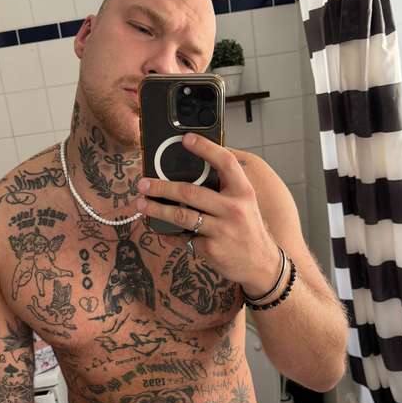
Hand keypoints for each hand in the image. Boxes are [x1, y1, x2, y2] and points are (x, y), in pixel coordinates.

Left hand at [136, 133, 279, 290]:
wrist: (261, 264)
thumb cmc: (247, 230)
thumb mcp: (245, 204)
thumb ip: (225, 189)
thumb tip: (191, 173)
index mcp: (243, 192)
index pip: (225, 162)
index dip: (205, 148)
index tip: (186, 138)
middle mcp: (233, 209)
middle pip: (190, 192)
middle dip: (161, 187)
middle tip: (143, 183)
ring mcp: (221, 230)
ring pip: (181, 216)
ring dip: (156, 209)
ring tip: (141, 204)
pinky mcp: (211, 249)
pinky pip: (183, 239)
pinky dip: (168, 234)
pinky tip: (158, 229)